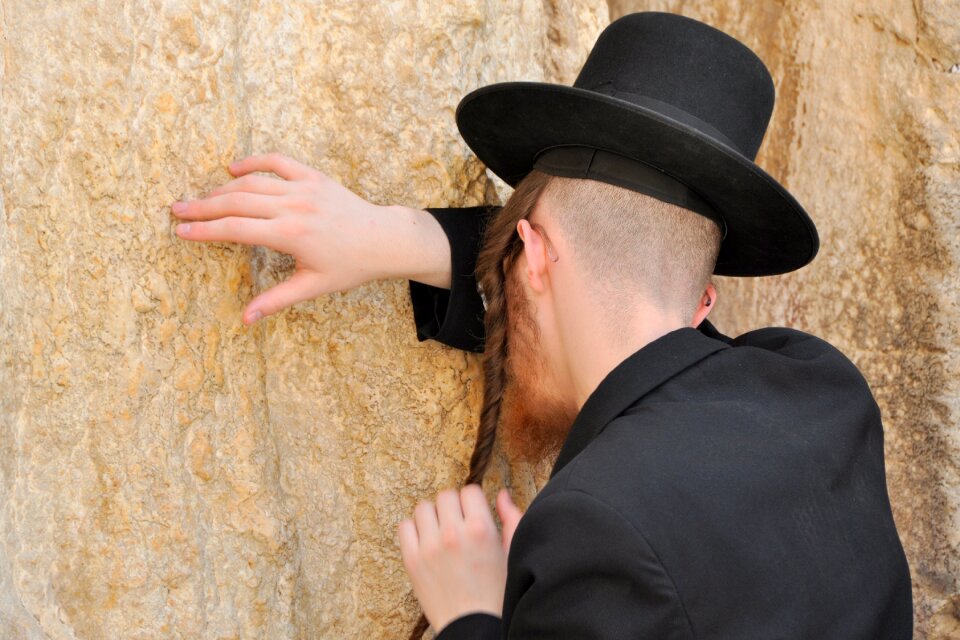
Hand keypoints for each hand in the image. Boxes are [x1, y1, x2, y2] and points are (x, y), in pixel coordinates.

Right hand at [171, 153, 449, 323]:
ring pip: (252, 183)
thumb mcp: (314, 286)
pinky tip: (234, 169)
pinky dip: (254, 162)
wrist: (384, 239)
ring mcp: (304, 187)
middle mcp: (293, 206)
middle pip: (236, 202)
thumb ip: (276, 300)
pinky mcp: (314, 176)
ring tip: (200, 199)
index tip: (181, 231)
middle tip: (176, 210)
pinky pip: (278, 162)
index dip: (205, 231)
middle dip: (203, 206)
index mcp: (290, 234)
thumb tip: (246, 320)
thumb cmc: (351, 266)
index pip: (236, 230)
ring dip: (222, 189)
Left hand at [398, 486, 523, 632]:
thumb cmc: (497, 593)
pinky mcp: (412, 560)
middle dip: (453, 507)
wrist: (473, 626)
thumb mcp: (512, 553)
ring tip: (440, 533)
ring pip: (423, 508)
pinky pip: (404, 526)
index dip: (472, 502)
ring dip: (432, 517)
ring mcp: (429, 547)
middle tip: (457, 525)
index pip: (469, 491)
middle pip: (445, 496)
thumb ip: (511, 518)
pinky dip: (413, 530)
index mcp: (481, 529)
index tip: (472, 514)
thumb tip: (501, 494)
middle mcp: (453, 533)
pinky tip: (425, 542)